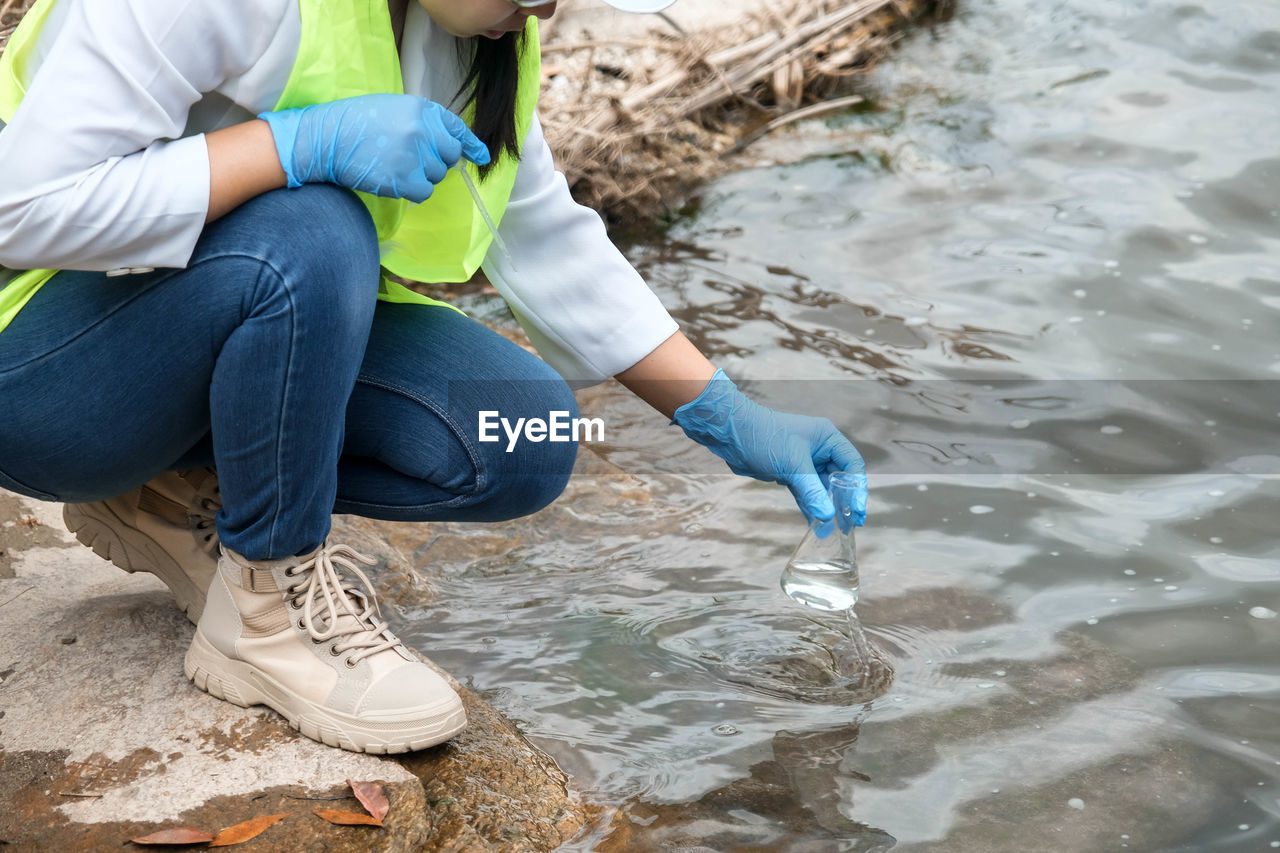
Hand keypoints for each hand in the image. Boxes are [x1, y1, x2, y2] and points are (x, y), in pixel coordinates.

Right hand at [258, 94, 489, 202]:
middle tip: (410, 159)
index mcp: (421, 109)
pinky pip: (424, 191)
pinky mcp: (404, 178)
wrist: (326, 138)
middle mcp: (422, 130)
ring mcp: (414, 155)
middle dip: (436, 161)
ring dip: (421, 176)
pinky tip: (394, 179)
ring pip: (437, 175)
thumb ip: (422, 123)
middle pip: (449, 156)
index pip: (457, 129)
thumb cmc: (356, 122)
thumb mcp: (394, 109)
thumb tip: (454, 149)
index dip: (472, 145)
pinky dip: (413, 190)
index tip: (483, 157)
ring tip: (394, 164)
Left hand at [672, 369, 867, 524]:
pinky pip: (806, 492)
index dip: (858, 489)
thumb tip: (828, 516)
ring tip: (834, 531)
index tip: (859, 512)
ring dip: (827, 508)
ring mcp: (804, 461)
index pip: (852, 465)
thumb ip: (812, 492)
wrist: (730, 433)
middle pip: (840, 478)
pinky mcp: (790, 472)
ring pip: (822, 488)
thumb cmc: (763, 437)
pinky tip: (815, 524)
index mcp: (827, 438)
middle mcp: (819, 449)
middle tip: (851, 525)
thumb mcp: (792, 465)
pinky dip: (810, 506)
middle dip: (844, 502)